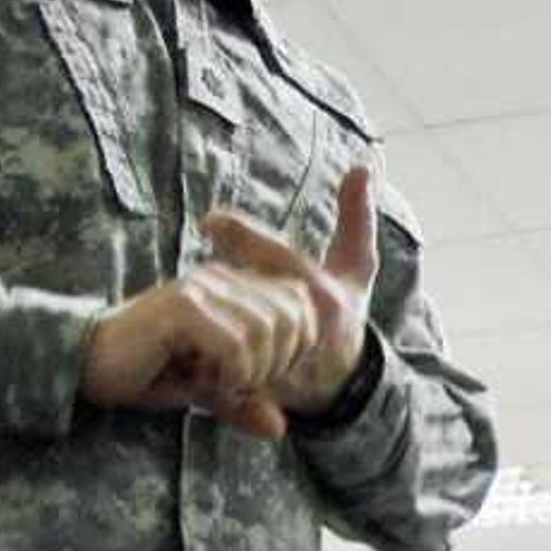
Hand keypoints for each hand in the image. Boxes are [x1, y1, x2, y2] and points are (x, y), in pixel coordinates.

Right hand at [81, 261, 321, 438]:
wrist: (88, 364)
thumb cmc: (148, 373)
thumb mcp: (207, 391)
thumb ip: (245, 402)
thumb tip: (280, 429)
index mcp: (234, 285)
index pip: (301, 304)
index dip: (295, 347)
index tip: (258, 376)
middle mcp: (221, 277)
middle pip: (292, 317)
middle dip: (276, 363)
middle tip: (237, 383)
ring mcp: (201, 288)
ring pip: (266, 331)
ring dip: (249, 370)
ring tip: (214, 381)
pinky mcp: (183, 308)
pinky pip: (235, 345)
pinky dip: (229, 373)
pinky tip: (202, 380)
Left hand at [203, 163, 381, 411]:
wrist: (351, 387)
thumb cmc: (347, 315)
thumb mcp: (357, 268)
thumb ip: (357, 217)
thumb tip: (363, 164)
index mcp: (327, 296)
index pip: (280, 259)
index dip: (244, 237)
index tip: (211, 219)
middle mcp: (309, 327)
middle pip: (253, 293)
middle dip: (220, 271)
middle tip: (194, 246)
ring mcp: (287, 359)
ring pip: (238, 330)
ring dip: (211, 307)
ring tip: (186, 284)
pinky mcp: (268, 387)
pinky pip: (230, 365)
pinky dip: (208, 346)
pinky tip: (187, 326)